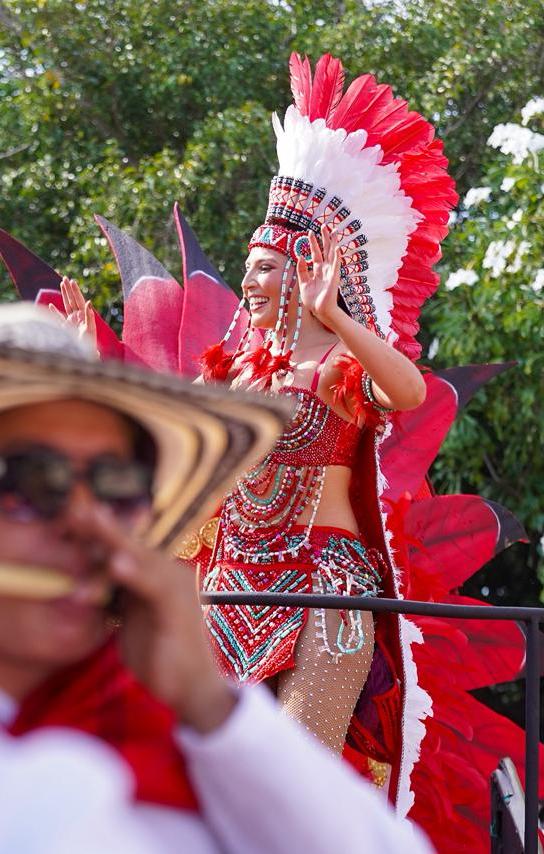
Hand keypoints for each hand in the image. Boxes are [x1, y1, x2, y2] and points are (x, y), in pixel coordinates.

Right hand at [49, 277, 96, 349]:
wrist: (84, 354)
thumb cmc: (89, 342)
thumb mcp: (90, 328)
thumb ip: (89, 316)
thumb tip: (89, 302)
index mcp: (84, 315)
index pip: (79, 300)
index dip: (75, 291)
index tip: (72, 281)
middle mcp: (78, 317)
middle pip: (73, 300)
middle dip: (69, 289)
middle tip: (65, 278)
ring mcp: (72, 321)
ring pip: (67, 305)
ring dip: (64, 295)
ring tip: (61, 285)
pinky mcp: (66, 328)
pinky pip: (59, 317)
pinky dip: (54, 311)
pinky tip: (50, 305)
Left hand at [76, 503, 235, 732]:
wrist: (193, 688)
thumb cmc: (161, 655)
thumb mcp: (131, 620)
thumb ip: (118, 596)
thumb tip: (91, 579)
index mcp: (155, 577)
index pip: (124, 548)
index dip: (98, 532)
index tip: (70, 517)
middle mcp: (168, 575)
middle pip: (131, 545)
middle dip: (102, 526)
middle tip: (77, 508)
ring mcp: (176, 588)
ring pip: (141, 558)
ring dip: (114, 540)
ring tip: (92, 520)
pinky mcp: (180, 607)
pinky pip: (154, 586)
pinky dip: (136, 573)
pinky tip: (117, 563)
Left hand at [297, 226, 341, 324]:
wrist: (319, 311)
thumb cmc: (312, 300)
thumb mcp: (303, 283)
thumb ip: (302, 270)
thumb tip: (300, 257)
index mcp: (317, 270)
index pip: (316, 253)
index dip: (313, 242)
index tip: (310, 231)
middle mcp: (325, 269)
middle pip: (326, 250)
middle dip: (325, 238)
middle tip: (324, 225)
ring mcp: (331, 273)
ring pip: (333, 254)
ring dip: (333, 243)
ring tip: (334, 231)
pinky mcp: (334, 278)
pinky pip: (336, 266)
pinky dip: (337, 257)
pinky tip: (337, 248)